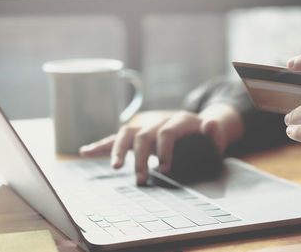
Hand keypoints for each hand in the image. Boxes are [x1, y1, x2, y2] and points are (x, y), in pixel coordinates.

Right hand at [79, 104, 243, 183]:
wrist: (196, 125)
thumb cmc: (205, 138)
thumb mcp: (216, 137)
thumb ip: (215, 133)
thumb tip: (212, 124)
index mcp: (179, 120)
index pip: (167, 132)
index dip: (165, 151)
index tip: (165, 171)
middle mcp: (159, 120)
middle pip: (144, 135)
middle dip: (141, 158)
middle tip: (141, 180)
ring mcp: (145, 125)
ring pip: (127, 133)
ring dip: (118, 150)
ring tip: (115, 167)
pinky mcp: (136, 132)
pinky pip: (117, 137)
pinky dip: (101, 145)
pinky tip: (85, 152)